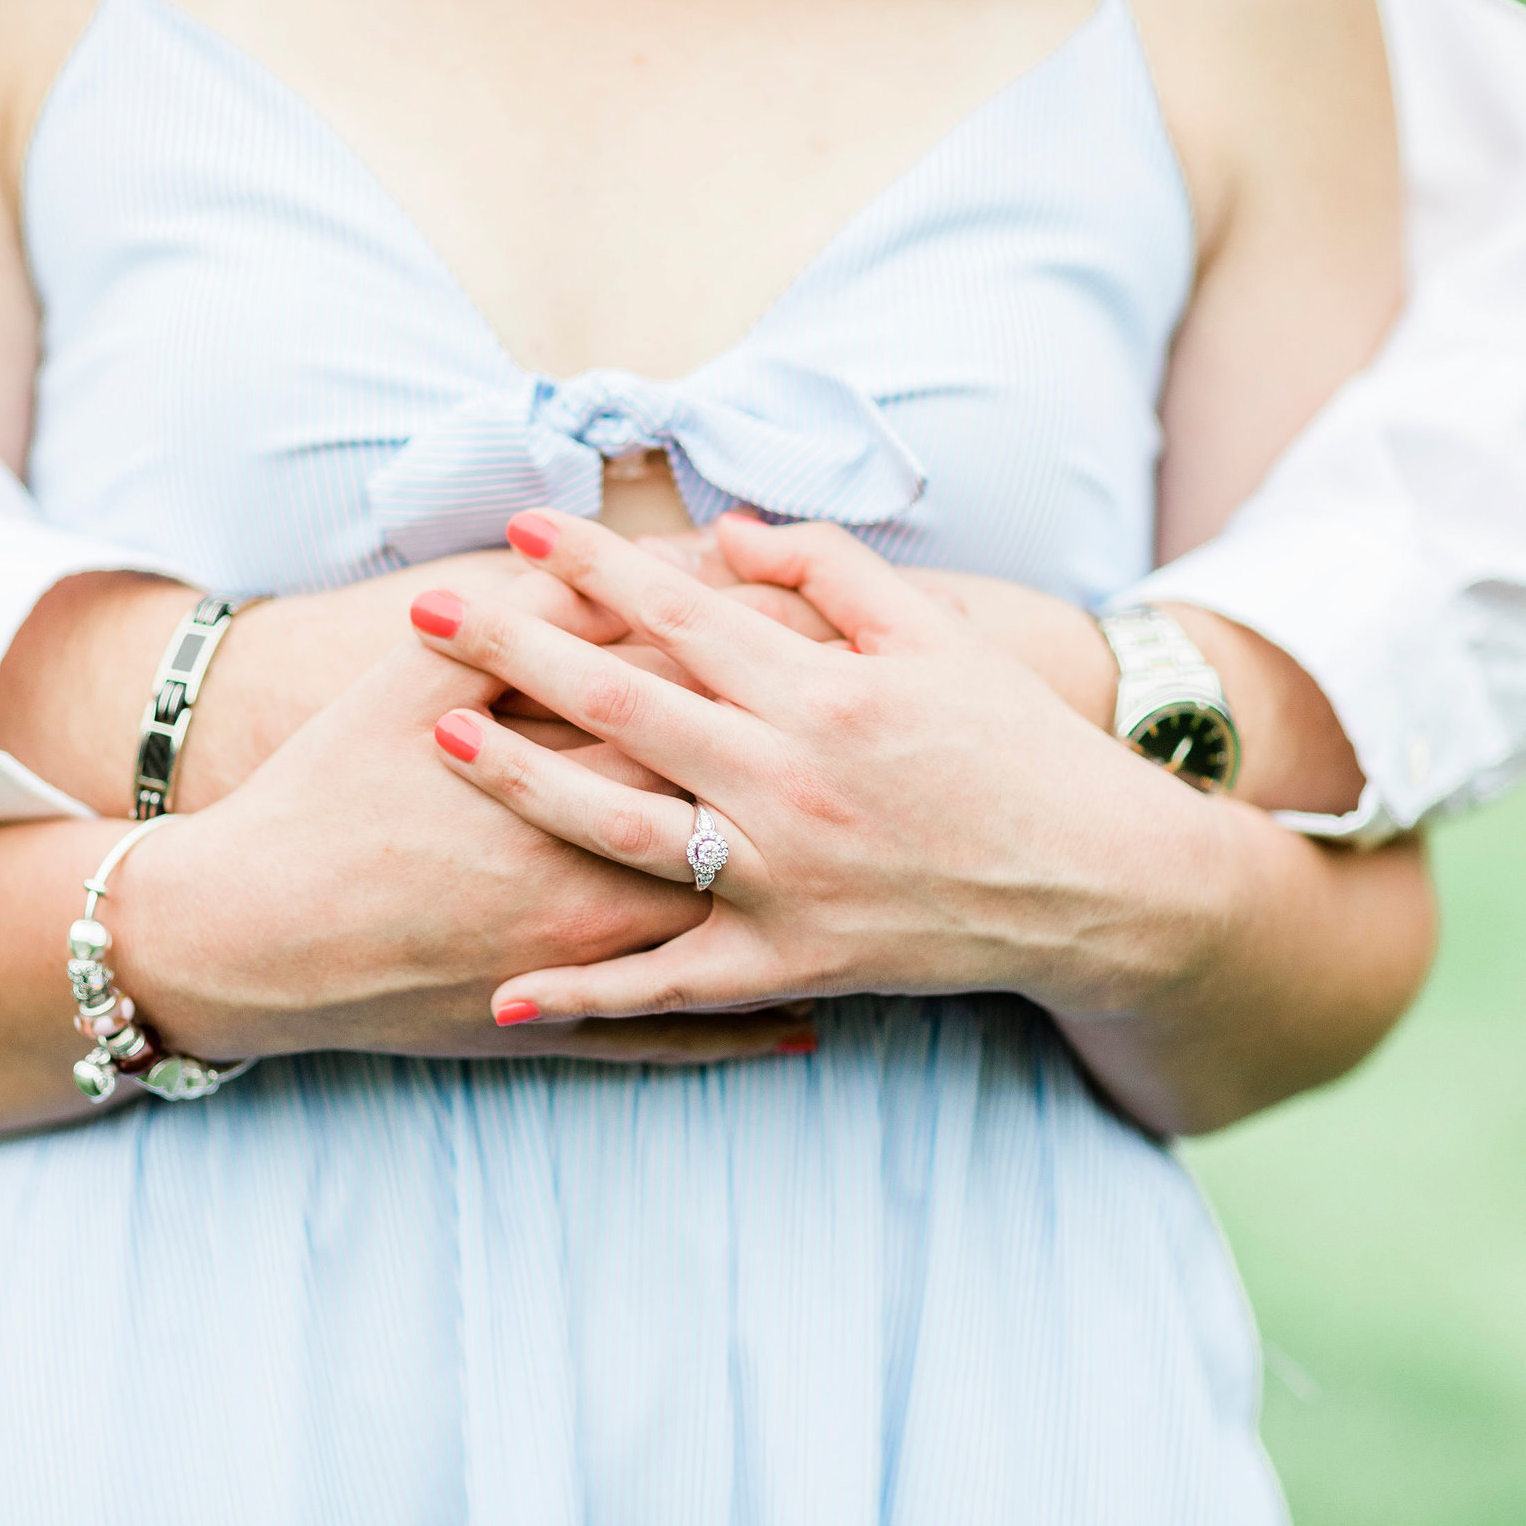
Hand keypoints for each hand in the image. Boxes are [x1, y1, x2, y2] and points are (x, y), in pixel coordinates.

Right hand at [122, 585, 814, 1064]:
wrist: (253, 936)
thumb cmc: (323, 798)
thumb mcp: (407, 688)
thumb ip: (516, 621)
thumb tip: (605, 564)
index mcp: (570, 787)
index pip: (701, 717)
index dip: (771, 677)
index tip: (832, 639)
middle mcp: (599, 883)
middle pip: (742, 822)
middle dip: (813, 779)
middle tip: (890, 744)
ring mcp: (590, 970)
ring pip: (732, 936)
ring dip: (808, 901)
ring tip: (879, 866)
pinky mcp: (567, 1032)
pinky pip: (685, 1038)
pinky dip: (755, 1027)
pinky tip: (819, 1019)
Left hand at [405, 510, 1232, 1024]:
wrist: (1098, 882)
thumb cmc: (1012, 745)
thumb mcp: (937, 636)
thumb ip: (829, 570)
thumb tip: (722, 533)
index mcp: (823, 690)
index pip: (679, 613)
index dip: (593, 566)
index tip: (518, 529)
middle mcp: (789, 779)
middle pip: (623, 702)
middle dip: (517, 649)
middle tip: (427, 610)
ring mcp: (782, 877)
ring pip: (621, 827)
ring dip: (522, 782)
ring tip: (442, 740)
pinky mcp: (789, 962)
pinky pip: (669, 984)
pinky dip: (587, 995)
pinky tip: (503, 994)